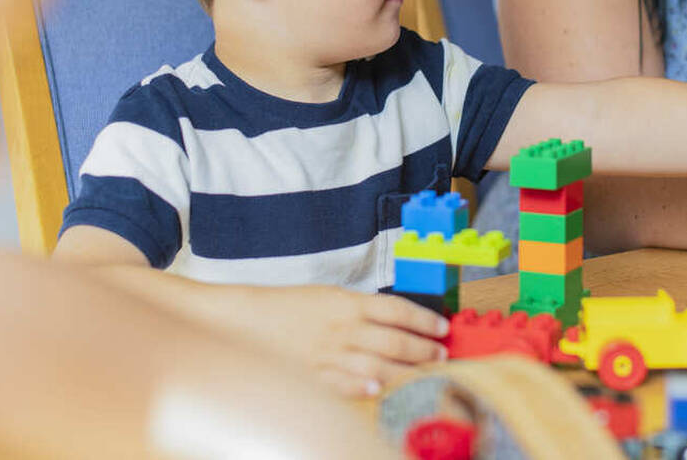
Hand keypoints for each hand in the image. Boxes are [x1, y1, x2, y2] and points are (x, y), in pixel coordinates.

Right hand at [236, 286, 448, 397]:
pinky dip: (361, 385)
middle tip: (441, 354)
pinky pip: (342, 382)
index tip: (441, 327)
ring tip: (426, 372)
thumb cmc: (288, 306)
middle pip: (393, 339)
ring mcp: (327, 353)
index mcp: (347, 303)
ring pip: (376, 362)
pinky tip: (378, 388)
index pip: (397, 309)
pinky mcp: (312, 375)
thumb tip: (394, 320)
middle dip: (422, 348)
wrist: (244, 318)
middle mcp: (342, 328)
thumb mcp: (328, 297)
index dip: (424, 319)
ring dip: (405, 369)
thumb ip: (360, 309)